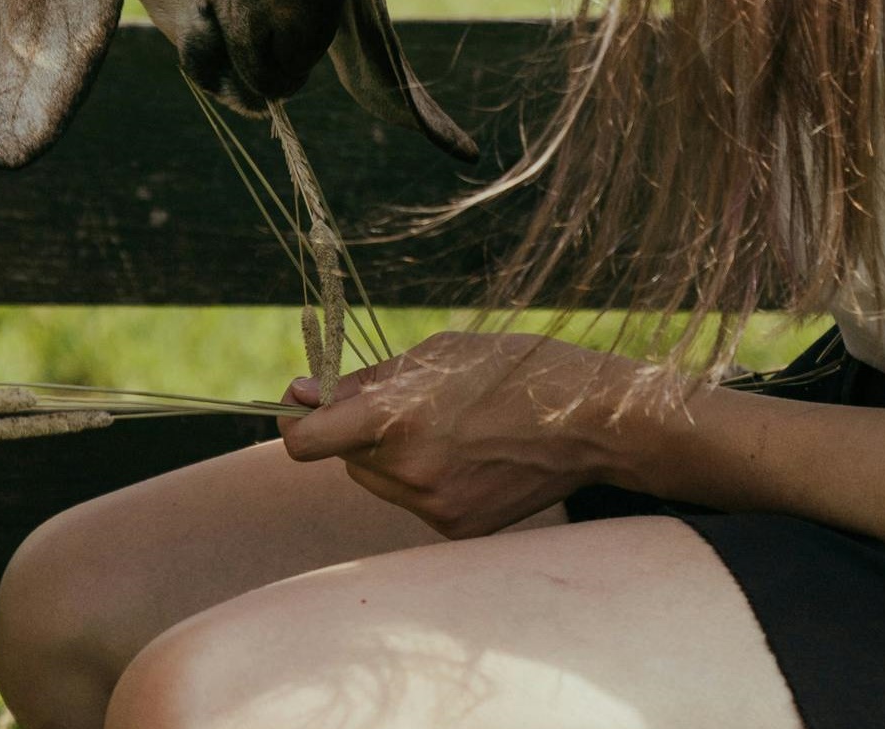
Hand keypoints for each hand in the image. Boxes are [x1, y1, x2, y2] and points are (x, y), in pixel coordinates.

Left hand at [278, 331, 665, 537]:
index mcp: (399, 419)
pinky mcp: (456, 530)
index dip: (294, 422)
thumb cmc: (512, 370)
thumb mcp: (436, 354)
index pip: (308, 442)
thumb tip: (302, 393)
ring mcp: (434, 507)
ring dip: (389, 455)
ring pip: (377, 481)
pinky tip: (467, 454)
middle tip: (402, 403)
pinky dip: (423, 477)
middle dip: (356, 431)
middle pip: (345, 458)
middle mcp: (410, 471)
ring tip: (445, 426)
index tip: (300, 405)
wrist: (590, 422)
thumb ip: (365, 381)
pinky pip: (413, 500)